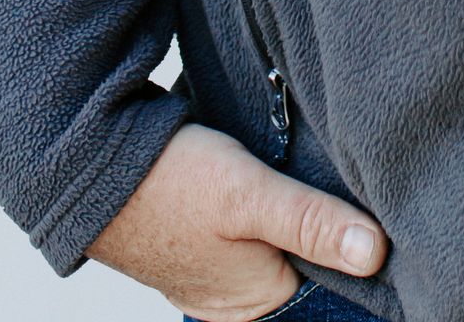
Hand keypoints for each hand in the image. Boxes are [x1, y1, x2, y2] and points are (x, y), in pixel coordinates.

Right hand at [88, 121, 387, 321]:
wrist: (85, 163)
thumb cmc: (168, 184)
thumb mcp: (250, 197)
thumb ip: (312, 223)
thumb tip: (377, 253)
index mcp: (254, 304)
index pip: (328, 276)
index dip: (347, 234)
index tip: (365, 200)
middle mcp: (234, 297)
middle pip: (299, 252)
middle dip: (315, 214)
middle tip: (323, 168)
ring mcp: (212, 266)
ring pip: (272, 230)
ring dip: (285, 196)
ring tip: (294, 159)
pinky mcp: (196, 234)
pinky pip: (244, 218)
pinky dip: (257, 191)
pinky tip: (264, 158)